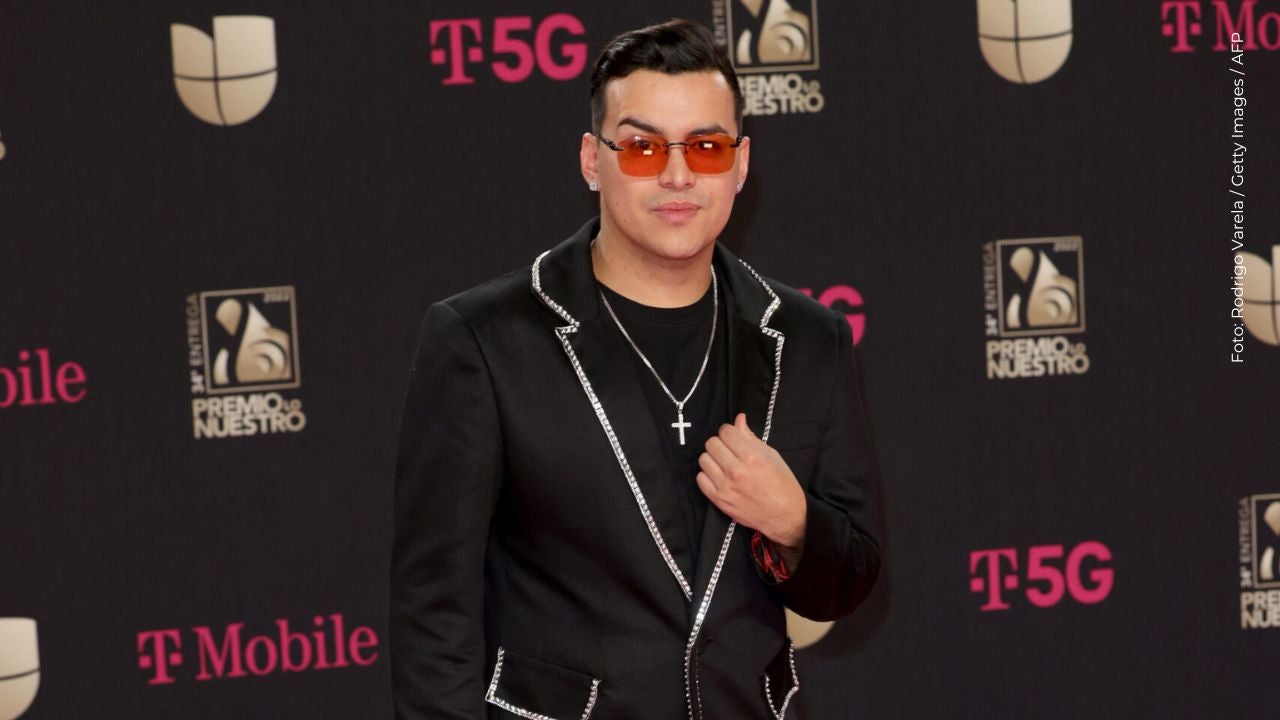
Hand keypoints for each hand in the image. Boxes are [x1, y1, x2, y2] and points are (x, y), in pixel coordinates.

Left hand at [697, 413, 806, 548]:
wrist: (785, 516)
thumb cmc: (782, 484)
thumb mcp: (772, 456)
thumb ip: (751, 437)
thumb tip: (739, 419)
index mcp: (752, 457)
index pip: (726, 431)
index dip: (729, 432)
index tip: (734, 438)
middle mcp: (736, 471)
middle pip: (711, 443)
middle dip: (720, 444)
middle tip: (729, 451)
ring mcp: (725, 486)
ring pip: (703, 459)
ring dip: (713, 458)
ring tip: (724, 464)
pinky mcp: (719, 500)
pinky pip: (700, 479)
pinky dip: (707, 475)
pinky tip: (719, 476)